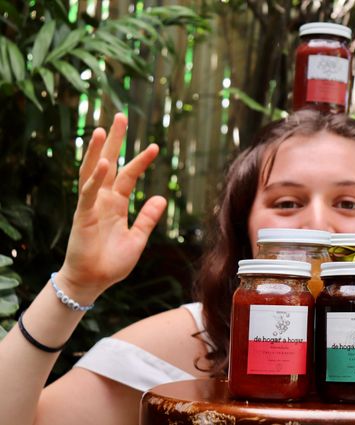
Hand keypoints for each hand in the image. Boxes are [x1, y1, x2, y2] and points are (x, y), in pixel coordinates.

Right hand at [56, 113, 166, 302]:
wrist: (94, 282)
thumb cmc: (112, 262)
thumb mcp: (138, 238)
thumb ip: (148, 218)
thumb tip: (161, 197)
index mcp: (117, 204)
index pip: (129, 175)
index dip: (141, 160)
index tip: (155, 146)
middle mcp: (103, 199)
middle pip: (109, 163)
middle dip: (114, 141)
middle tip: (120, 116)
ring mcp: (92, 205)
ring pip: (93, 171)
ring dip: (98, 151)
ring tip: (103, 129)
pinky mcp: (84, 215)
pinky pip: (88, 193)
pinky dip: (95, 178)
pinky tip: (102, 164)